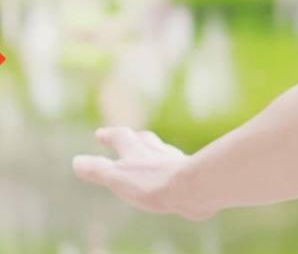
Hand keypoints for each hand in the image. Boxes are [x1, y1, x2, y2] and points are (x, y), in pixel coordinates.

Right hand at [71, 127, 210, 219]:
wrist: (195, 188)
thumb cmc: (154, 182)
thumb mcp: (117, 177)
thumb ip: (97, 169)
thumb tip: (76, 162)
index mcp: (137, 150)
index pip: (120, 136)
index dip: (109, 135)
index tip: (100, 134)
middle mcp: (158, 151)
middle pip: (145, 140)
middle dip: (134, 139)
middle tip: (130, 137)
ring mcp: (177, 161)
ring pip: (164, 153)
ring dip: (155, 154)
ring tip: (153, 158)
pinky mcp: (193, 174)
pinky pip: (180, 169)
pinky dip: (172, 170)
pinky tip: (175, 178)